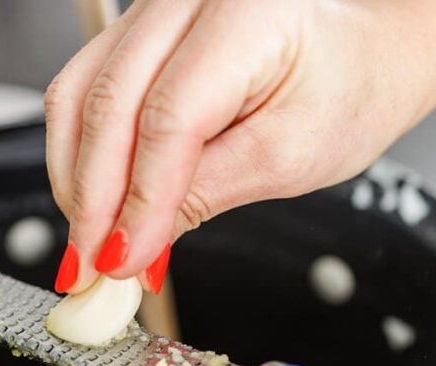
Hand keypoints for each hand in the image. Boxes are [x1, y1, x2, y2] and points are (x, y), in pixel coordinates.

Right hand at [44, 0, 435, 293]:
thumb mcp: (290, 157)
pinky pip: (81, 93)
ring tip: (88, 246)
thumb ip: (204, 196)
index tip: (122, 263)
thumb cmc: (348, 92)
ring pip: (75, 98)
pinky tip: (91, 205)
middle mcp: (185, 0)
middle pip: (105, 104)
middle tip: (90, 269)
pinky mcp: (134, 36)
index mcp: (245, 15)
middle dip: (90, 200)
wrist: (362, 56)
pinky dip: (79, 156)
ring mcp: (151, 12)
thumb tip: (130, 247)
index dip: (138, 200)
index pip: (167, 119)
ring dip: (73, 180)